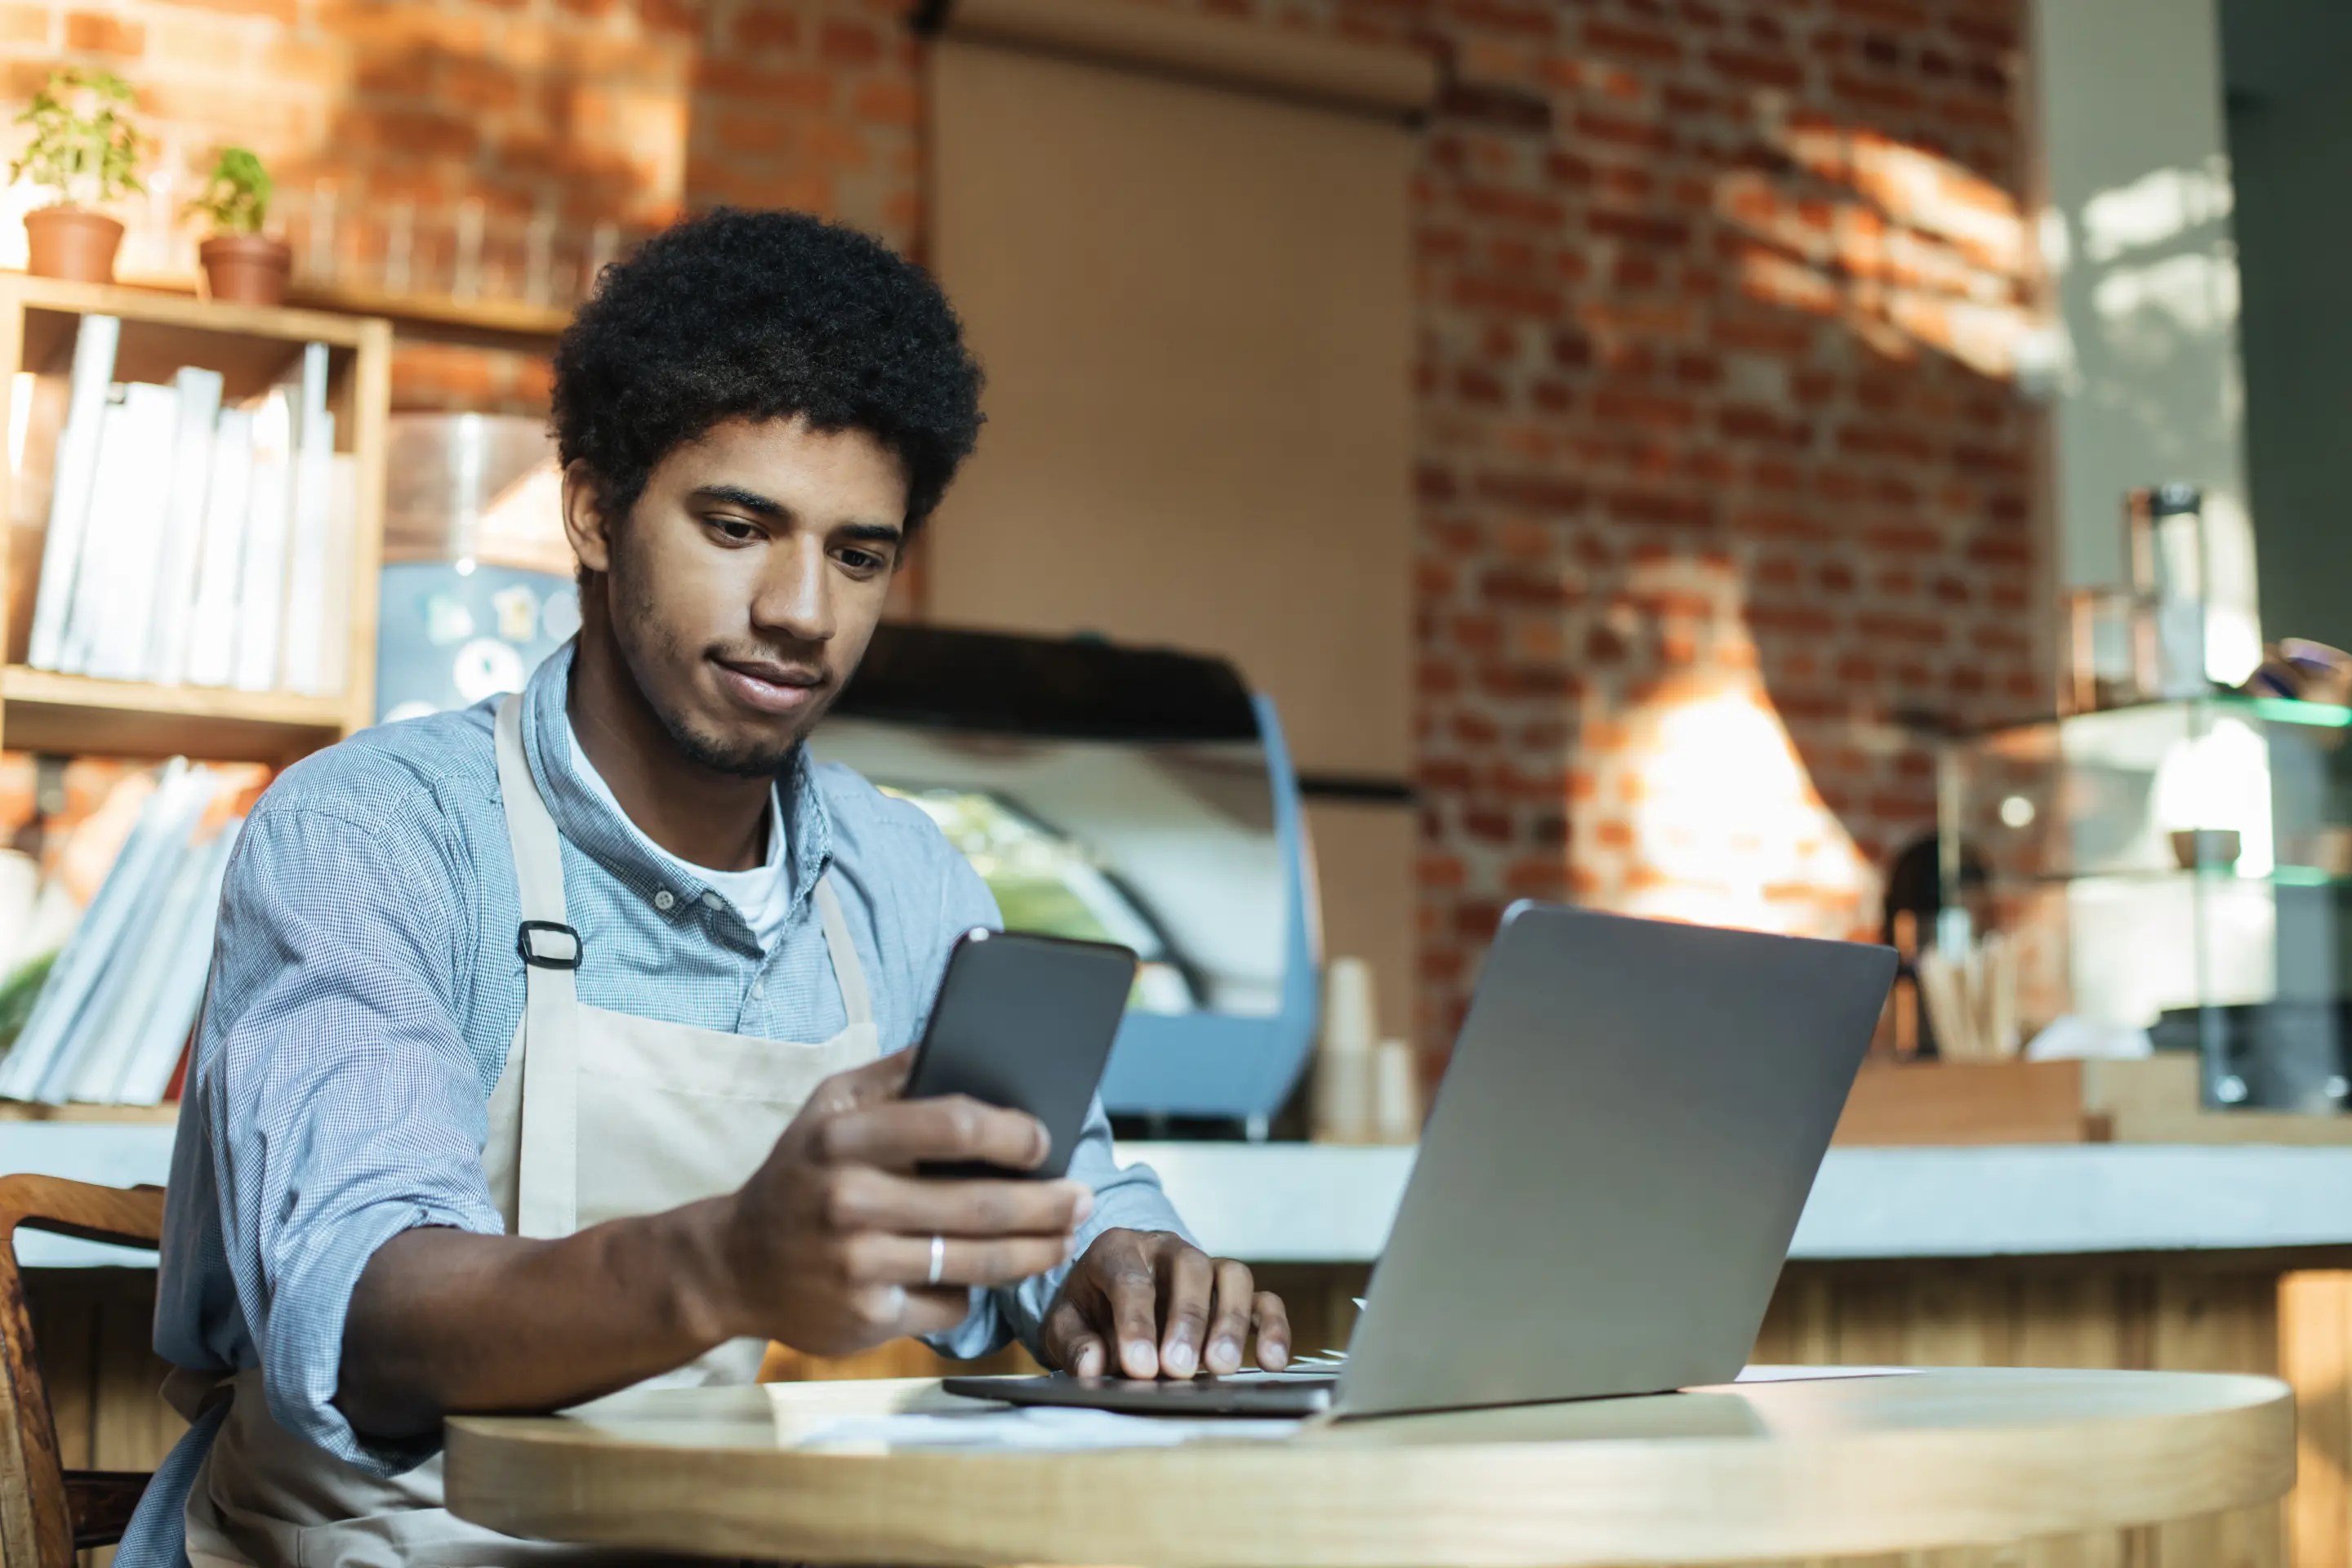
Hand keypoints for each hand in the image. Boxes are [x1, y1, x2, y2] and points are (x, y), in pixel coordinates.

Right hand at [715, 1052, 1093, 1356]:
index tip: (1046, 1140)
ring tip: (1065, 1236)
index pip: (951, 1124)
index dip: (1012, 1133)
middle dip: (1047, 1204)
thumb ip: (896, 1074)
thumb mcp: (830, 1106)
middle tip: (1085, 1198)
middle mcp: (847, 1201)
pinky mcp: (865, 1318)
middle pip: (979, 1205)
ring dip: (1036, 1251)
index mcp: (843, 1136)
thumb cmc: (801, 1171)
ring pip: (976, 1261)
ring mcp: (856, 1266)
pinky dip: (974, 1288)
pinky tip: (989, 1273)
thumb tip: (970, 1037)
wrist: (731, 1264)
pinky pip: (948, 1302)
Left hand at [1041, 1229, 1289, 1379]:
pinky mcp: (1233, 1294)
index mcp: (1118, 1248)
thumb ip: (1074, 1343)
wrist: (1105, 1302)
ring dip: (1231, 1322)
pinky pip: (1264, 1301)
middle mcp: (1167, 1249)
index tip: (1140, 1366)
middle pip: (1189, 1269)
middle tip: (1178, 1369)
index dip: (1136, 1323)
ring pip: (1232, 1277)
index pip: (1131, 1278)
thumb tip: (1093, 1366)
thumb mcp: (1064, 1325)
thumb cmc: (1087, 1312)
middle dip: (1186, 1320)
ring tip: (1221, 1367)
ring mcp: (1206, 1268)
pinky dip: (1273, 1328)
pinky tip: (1272, 1363)